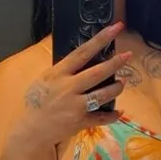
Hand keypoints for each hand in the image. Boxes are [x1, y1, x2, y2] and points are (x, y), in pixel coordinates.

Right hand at [19, 22, 130, 147]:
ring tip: (122, 83)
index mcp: (58, 74)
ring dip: (116, 88)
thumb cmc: (36, 103)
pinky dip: (112, 115)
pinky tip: (118, 112)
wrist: (32, 131)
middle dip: (115, 63)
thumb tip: (79, 60)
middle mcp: (69, 88)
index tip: (116, 28)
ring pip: (103, 95)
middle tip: (128, 55)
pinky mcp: (81, 121)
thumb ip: (61, 71)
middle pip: (97, 73)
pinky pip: (102, 118)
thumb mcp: (44, 80)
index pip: (82, 52)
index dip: (100, 39)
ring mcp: (76, 106)